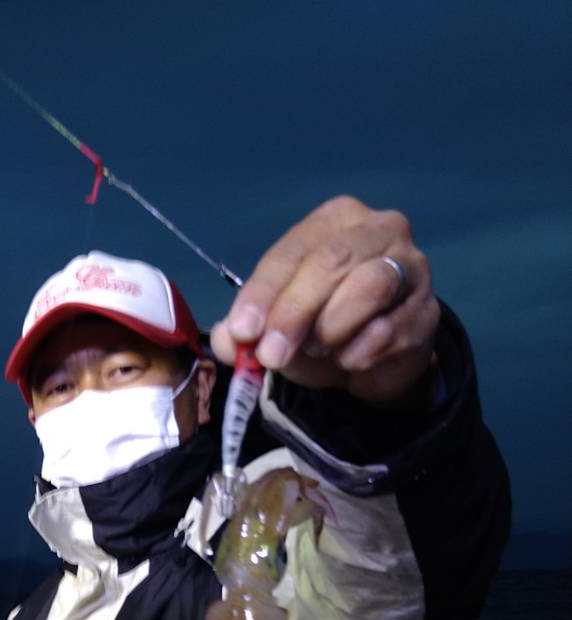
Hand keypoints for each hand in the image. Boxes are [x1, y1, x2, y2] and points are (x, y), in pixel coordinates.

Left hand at [210, 196, 439, 405]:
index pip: (293, 251)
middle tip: (272, 355)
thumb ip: (246, 333)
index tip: (243, 331)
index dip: (263, 293)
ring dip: (332, 328)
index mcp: (334, 220)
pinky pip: (391, 328)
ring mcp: (411, 265)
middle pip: (333, 260)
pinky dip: (360, 352)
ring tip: (317, 351)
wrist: (373, 364)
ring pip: (370, 285)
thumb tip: (227, 340)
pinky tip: (349, 361)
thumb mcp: (275, 331)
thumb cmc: (320, 332)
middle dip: (294, 312)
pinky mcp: (427, 309)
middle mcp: (379, 229)